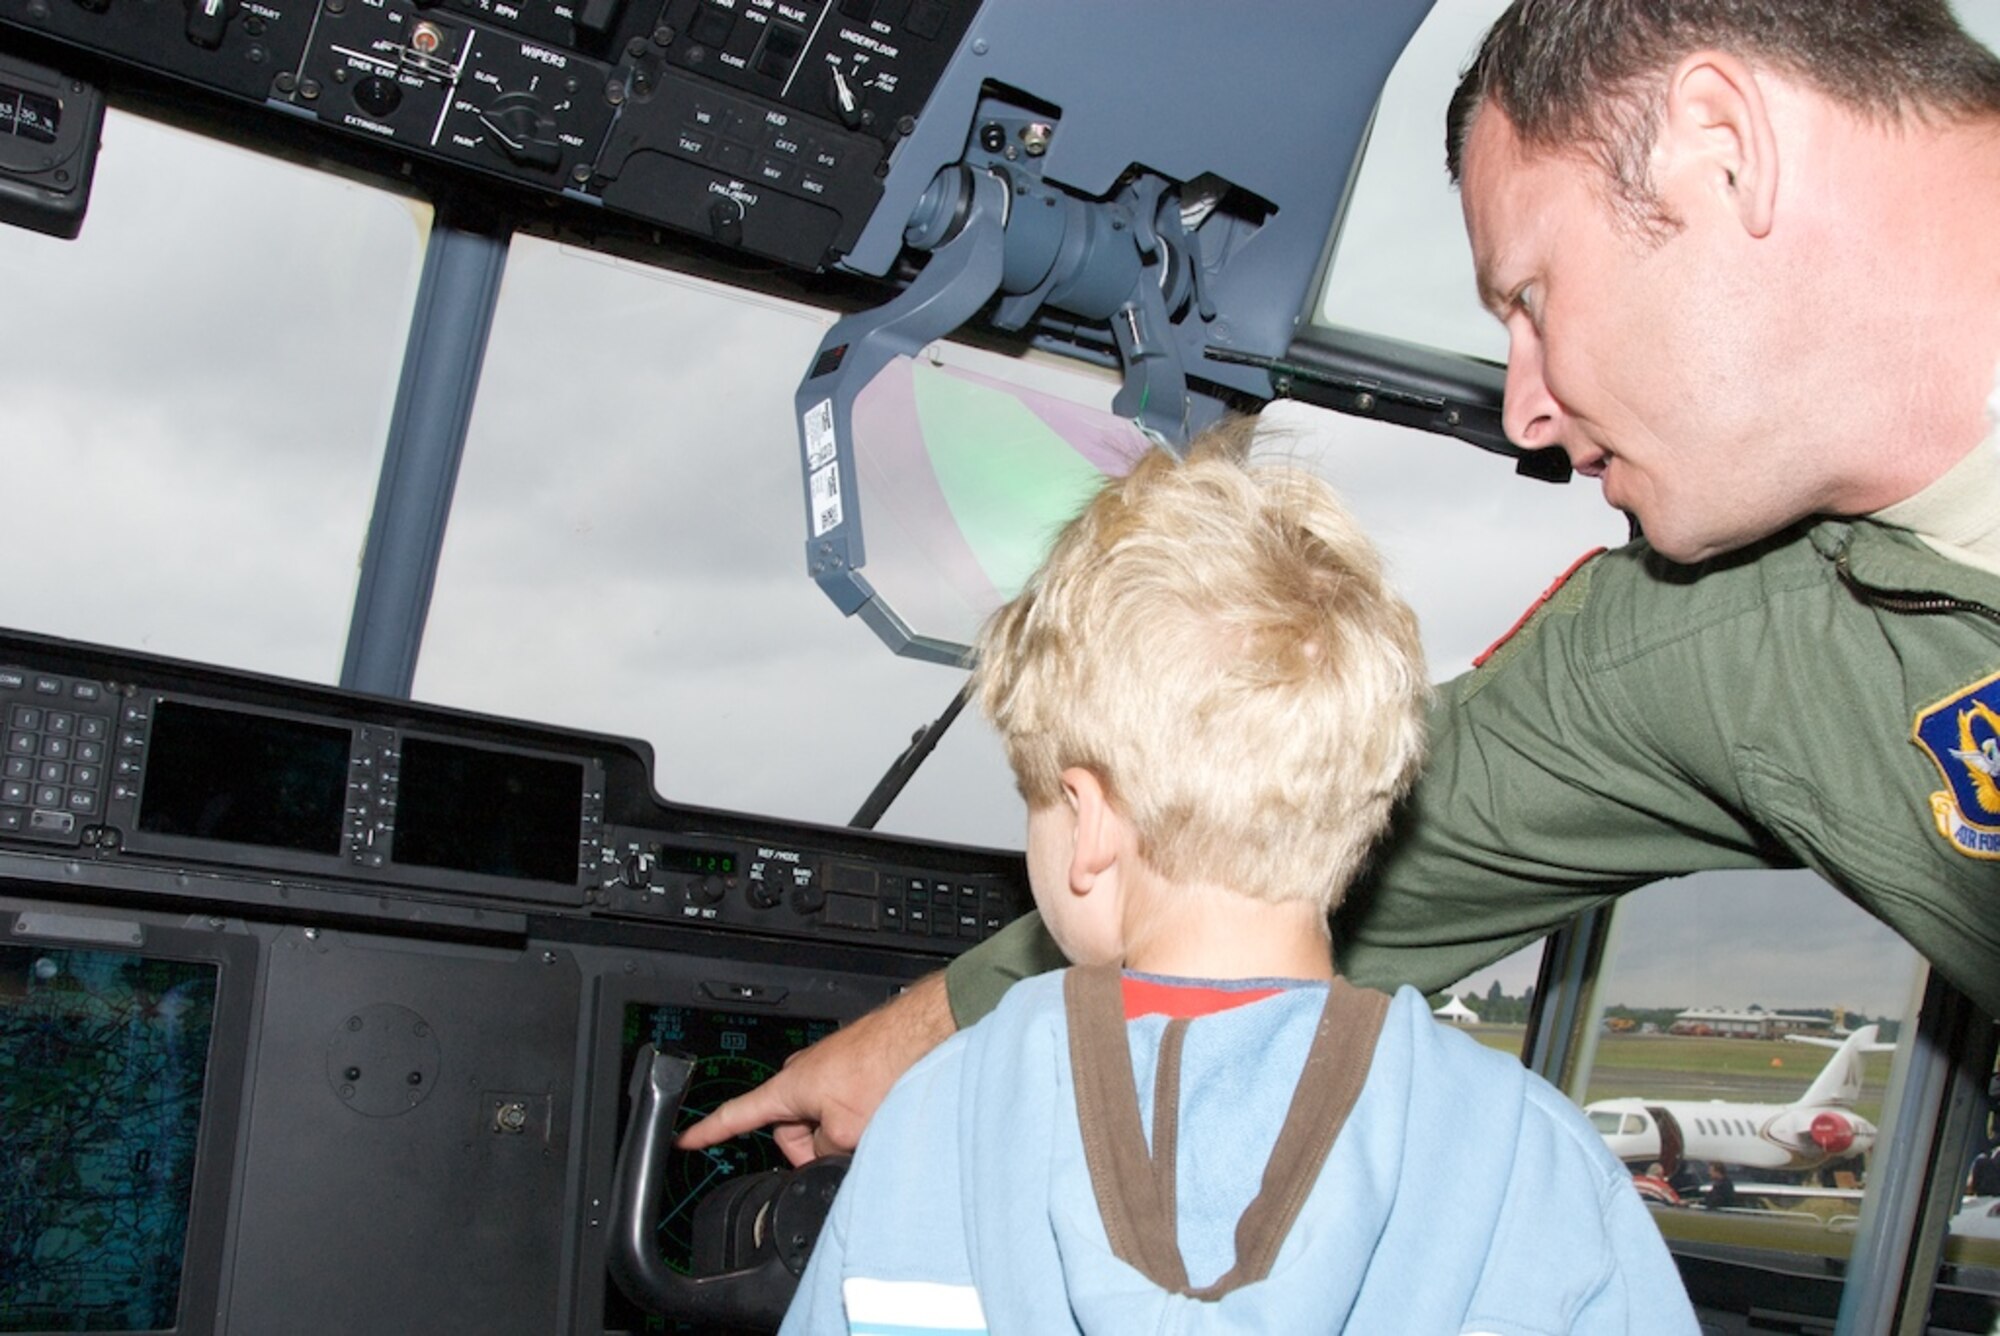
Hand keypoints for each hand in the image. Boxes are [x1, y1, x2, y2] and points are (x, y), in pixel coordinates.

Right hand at [677, 971, 953, 1164]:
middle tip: (845, 1146)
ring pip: (821, 1121)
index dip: (709, 1131)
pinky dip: (855, 1117)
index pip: (736, 1115)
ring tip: (870, 1124)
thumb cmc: (886, 1068)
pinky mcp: (850, 1071)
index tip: (686, 1139)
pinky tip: (879, 1113)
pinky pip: (842, 1106)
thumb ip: (823, 1153)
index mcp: (788, 1088)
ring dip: (840, 1132)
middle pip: (790, 1131)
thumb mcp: (845, 1132)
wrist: (922, 1034)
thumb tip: (823, 1155)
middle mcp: (802, 1075)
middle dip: (813, 1147)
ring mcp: (826, 1071)